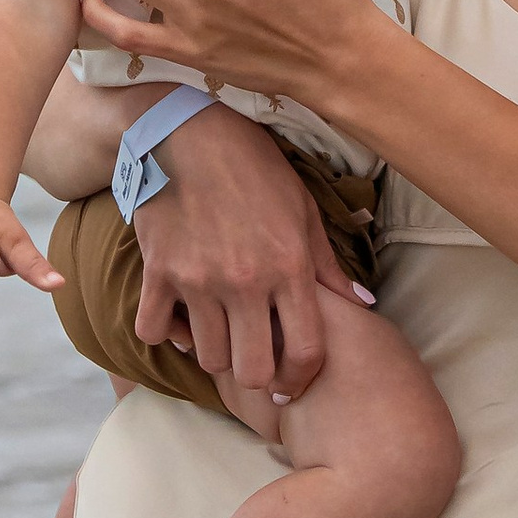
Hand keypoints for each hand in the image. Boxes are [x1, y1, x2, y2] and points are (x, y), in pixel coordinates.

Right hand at [129, 97, 366, 402]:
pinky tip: (180, 317)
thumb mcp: (303, 210)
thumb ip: (329, 266)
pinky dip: (167, 333)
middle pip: (252, 371)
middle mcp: (246, 280)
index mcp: (289, 266)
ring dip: (215, 353)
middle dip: (257, 378)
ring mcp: (198, 279)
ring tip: (220, 333)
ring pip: (208, 358)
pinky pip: (153, 330)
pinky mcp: (158, 271)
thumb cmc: (255, 168)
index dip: (300, 380)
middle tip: (254, 363)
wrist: (189, 131)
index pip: (305, 351)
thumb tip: (364, 306)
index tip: (290, 387)